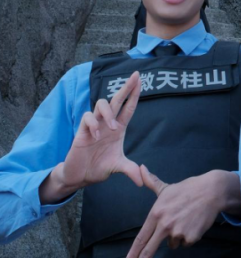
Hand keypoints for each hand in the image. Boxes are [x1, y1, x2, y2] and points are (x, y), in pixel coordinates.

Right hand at [40, 72, 142, 203]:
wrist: (81, 176)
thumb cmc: (99, 167)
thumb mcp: (118, 167)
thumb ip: (130, 170)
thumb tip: (141, 181)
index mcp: (118, 128)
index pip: (128, 107)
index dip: (134, 94)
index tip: (141, 80)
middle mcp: (107, 123)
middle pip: (116, 100)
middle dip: (126, 88)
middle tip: (136, 76)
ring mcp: (94, 125)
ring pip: (101, 104)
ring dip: (109, 113)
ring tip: (114, 128)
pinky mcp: (82, 131)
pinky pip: (87, 118)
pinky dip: (93, 125)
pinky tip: (95, 137)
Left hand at [123, 166, 240, 257]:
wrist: (211, 191)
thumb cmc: (188, 189)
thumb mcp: (167, 187)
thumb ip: (151, 181)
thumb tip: (140, 168)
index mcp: (156, 213)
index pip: (141, 239)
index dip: (131, 255)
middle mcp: (165, 224)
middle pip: (148, 251)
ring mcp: (178, 231)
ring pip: (172, 244)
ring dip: (177, 237)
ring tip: (185, 219)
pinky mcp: (191, 237)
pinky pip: (186, 243)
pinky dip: (189, 236)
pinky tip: (194, 223)